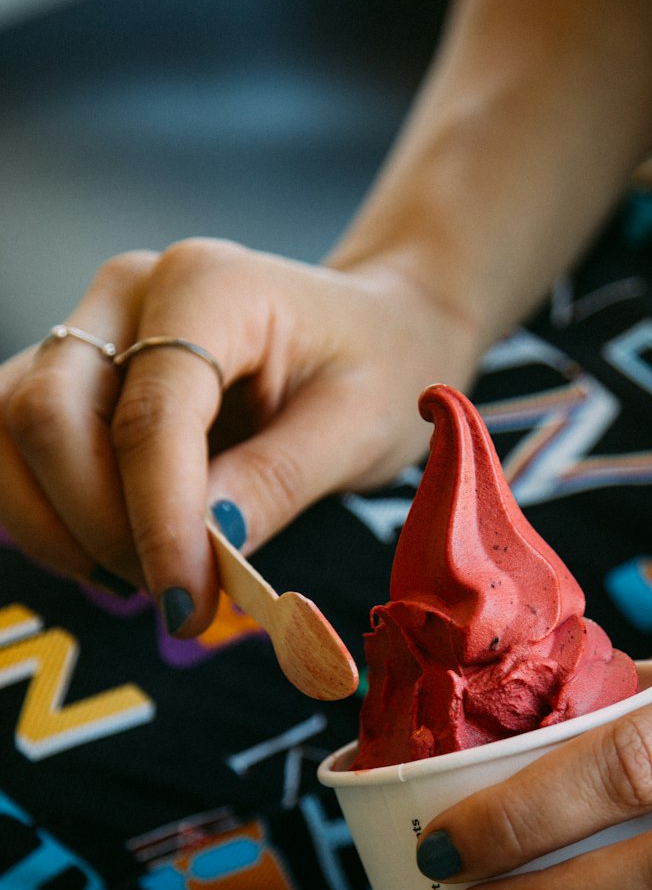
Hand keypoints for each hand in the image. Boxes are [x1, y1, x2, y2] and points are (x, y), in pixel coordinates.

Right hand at [0, 240, 480, 632]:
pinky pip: (15, 445)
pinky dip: (47, 514)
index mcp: (212, 285)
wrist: (375, 329)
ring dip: (58, 526)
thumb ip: (277, 480)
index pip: (149, 414)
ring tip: (146, 574)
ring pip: (9, 431)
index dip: (157, 521)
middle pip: (48, 416)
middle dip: (101, 528)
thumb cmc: (377, 367)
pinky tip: (113, 552)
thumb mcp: (359, 427)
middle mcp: (130, 291)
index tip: (187, 605)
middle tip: (181, 592)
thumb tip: (203, 548)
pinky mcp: (73, 370)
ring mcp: (91, 325)